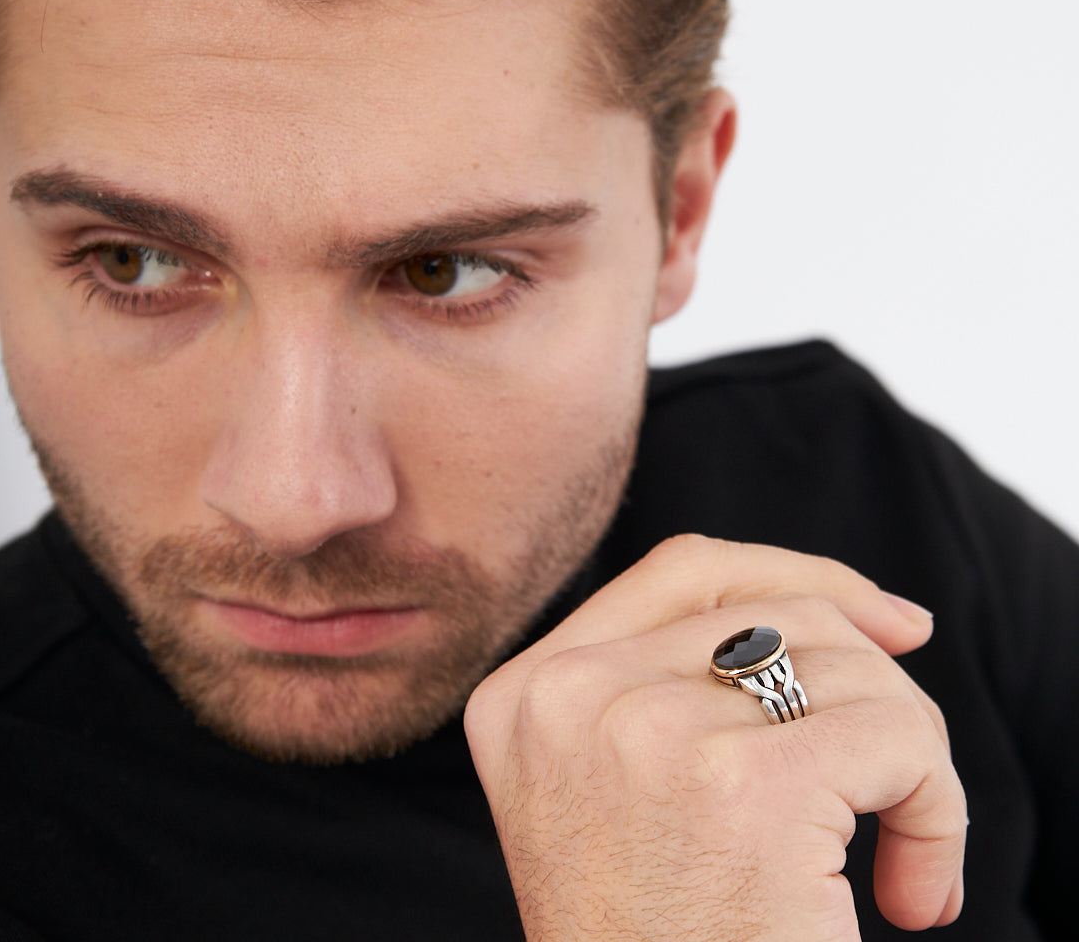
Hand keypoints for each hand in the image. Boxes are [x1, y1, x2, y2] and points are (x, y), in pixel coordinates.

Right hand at [465, 536, 965, 940]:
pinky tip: (913, 890)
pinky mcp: (742, 788)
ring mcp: (645, 734)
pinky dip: (938, 805)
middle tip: (901, 778)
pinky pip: (895, 736)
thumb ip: (688, 685)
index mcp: (523, 693)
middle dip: (871, 681)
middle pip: (777, 612)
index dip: (796, 573)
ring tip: (900, 855)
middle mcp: (568, 698)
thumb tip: (874, 617)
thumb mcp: (617, 793)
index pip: (683, 570)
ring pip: (847, 665)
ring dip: (910, 756)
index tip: (887, 622)